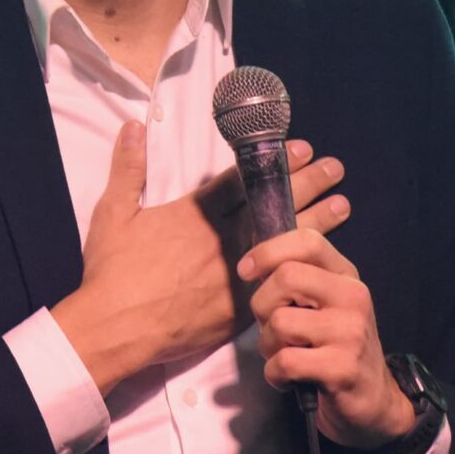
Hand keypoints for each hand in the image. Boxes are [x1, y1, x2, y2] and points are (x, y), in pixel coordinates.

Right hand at [53, 124, 345, 392]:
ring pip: (282, 241)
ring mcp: (233, 273)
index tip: (301, 147)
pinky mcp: (238, 306)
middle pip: (271, 206)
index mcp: (194, 214)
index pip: (242, 180)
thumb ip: (127, 167)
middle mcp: (221, 239)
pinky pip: (277, 283)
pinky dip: (301, 269)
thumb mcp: (112, 212)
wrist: (116, 328)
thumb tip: (132, 125)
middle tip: (334, 168)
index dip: (274, 162)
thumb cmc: (111, 272)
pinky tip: (324, 261)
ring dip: (315, 222)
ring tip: (343, 206)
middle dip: (306, 184)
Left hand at [239, 228, 415, 449]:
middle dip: (262, 305)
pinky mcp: (342, 368)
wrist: (372, 401)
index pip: (307, 242)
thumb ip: (298, 281)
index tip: (246, 271)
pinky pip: (285, 361)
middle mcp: (353, 297)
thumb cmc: (334, 349)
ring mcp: (351, 332)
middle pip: (286, 277)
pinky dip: (274, 374)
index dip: (267, 251)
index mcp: (346, 276)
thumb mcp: (324, 305)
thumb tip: (251, 263)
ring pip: (280, 321)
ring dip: (268, 345)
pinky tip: (287, 379)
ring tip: (283, 356)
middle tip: (272, 328)